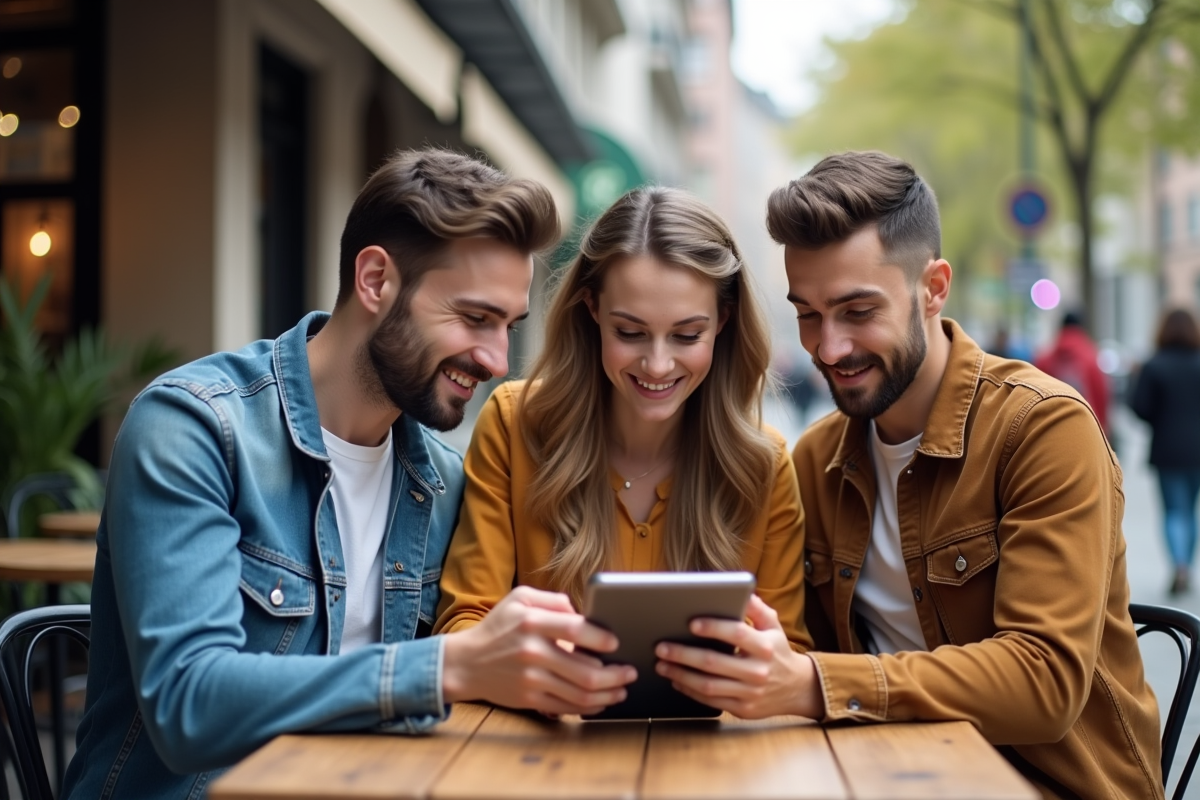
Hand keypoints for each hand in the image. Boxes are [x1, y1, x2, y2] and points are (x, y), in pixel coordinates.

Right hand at [441, 585, 636, 715]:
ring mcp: (531, 678)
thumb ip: (555, 600)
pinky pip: (566, 707)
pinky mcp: (529, 699)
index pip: (575, 629)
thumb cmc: (498, 627)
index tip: (615, 643)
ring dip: (608, 694)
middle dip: (615, 674)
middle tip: (630, 671)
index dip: (600, 638)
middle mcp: (532, 651)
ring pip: (580, 693)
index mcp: (531, 622)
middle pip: (585, 670)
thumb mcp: (520, 598)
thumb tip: (585, 613)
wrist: (466, 663)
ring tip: (621, 689)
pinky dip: (588, 707)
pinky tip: (600, 701)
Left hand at [654, 594, 823, 719]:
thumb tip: (741, 589)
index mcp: (765, 647)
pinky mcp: (743, 709)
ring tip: (662, 665)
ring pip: (708, 685)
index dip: (713, 628)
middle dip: (683, 654)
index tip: (691, 623)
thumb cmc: (778, 651)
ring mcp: (750, 693)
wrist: (797, 688)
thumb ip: (756, 608)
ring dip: (681, 675)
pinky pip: (711, 701)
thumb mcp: (773, 626)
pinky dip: (690, 691)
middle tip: (661, 647)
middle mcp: (758, 671)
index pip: (736, 634)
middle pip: (714, 663)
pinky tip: (677, 681)